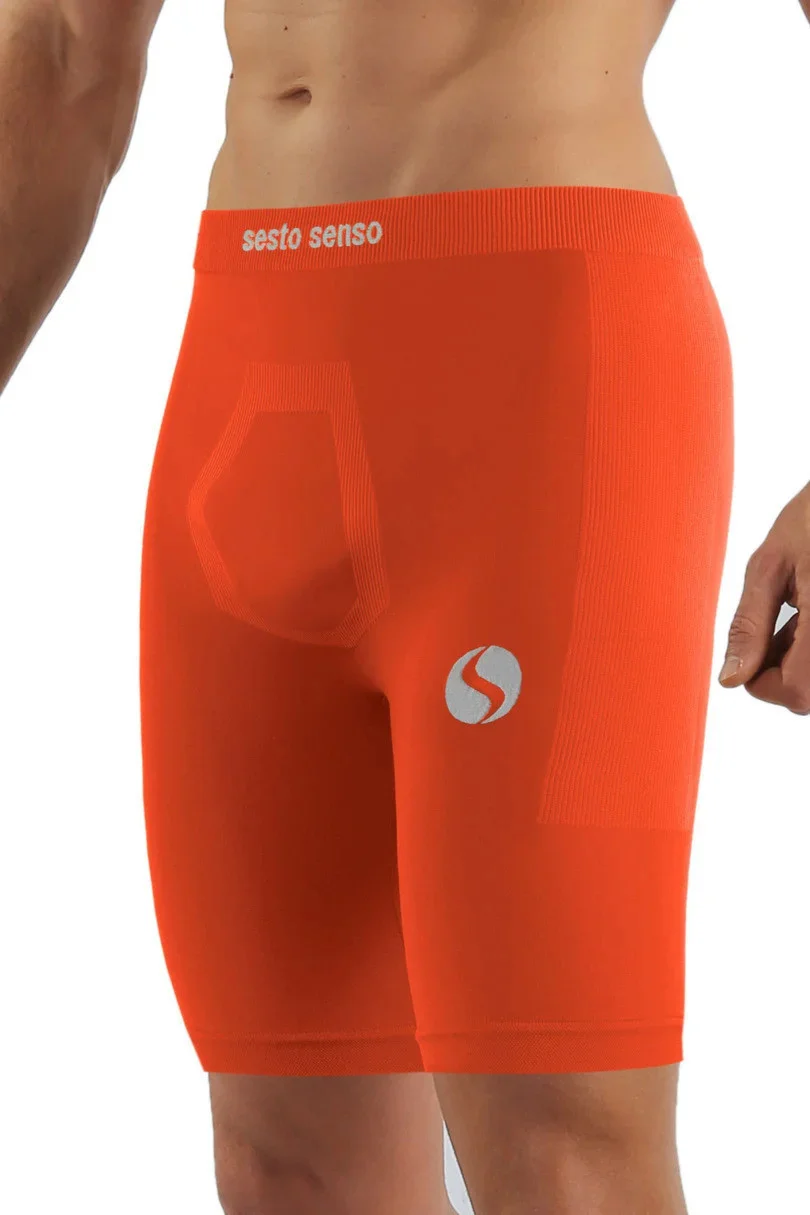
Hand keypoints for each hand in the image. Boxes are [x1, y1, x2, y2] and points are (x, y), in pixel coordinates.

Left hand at [718, 482, 809, 713]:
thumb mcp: (770, 566)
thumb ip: (749, 626)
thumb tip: (731, 678)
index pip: (798, 694)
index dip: (764, 682)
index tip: (754, 648)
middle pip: (808, 694)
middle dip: (782, 669)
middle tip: (779, 621)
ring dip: (799, 659)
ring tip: (798, 610)